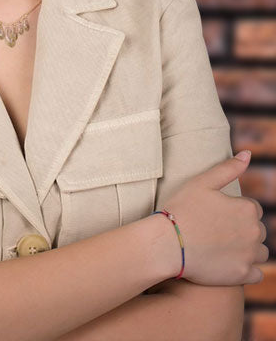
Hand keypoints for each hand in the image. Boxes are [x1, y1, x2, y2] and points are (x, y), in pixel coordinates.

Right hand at [162, 150, 267, 285]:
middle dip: (242, 229)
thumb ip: (227, 168)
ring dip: (248, 249)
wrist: (167, 243)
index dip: (233, 210)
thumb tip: (248, 154)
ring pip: (260, 251)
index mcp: (247, 208)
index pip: (251, 208)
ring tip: (222, 246)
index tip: (215, 214)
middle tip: (215, 230)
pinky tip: (228, 262)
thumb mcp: (201, 182)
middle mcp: (255, 232)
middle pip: (257, 230)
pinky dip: (247, 269)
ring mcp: (250, 255)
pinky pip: (257, 273)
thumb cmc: (182, 209)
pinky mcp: (243, 275)